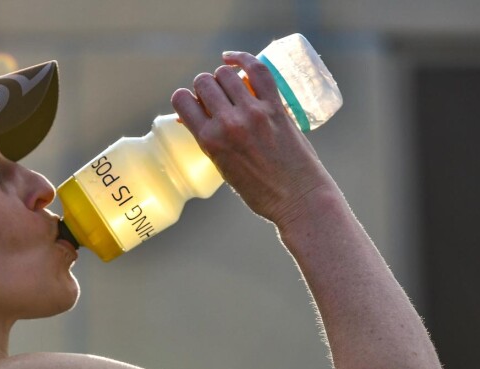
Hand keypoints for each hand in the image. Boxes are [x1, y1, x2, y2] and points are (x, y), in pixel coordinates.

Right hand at [171, 51, 338, 228]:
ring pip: (227, 73)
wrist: (297, 198)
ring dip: (224, 75)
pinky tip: (233, 59)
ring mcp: (253, 113)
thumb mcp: (223, 167)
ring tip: (229, 85)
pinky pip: (257, 70)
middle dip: (204, 86)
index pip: (182, 100)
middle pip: (204, 81)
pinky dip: (243, 58)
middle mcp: (228, 123)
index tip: (194, 104)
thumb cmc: (258, 190)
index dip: (185, 98)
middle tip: (215, 97)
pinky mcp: (276, 107)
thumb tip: (194, 117)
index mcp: (209, 141)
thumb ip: (210, 139)